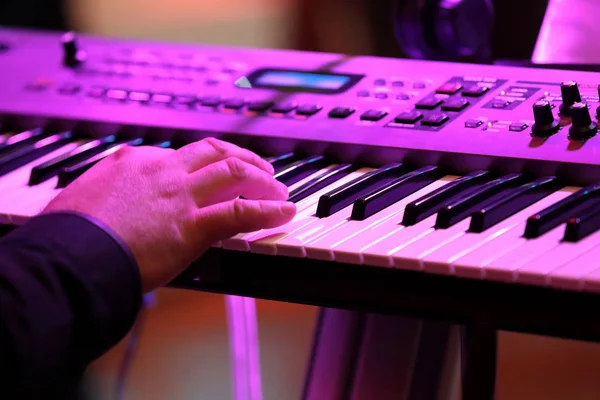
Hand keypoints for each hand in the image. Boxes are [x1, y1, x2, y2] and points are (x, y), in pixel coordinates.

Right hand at [43, 138, 295, 291]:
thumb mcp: (82, 197)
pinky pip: (241, 212)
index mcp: (134, 161)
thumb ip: (106, 189)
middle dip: (243, 158)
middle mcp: (162, 170)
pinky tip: (284, 212)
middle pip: (215, 152)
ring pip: (234, 173)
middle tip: (261, 169)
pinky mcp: (192, 225)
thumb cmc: (68, 235)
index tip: (216, 174)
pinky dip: (268, 210)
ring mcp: (180, 195)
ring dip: (262, 178)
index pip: (182, 155)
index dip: (206, 164)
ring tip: (279, 189)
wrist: (68, 256)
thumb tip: (110, 192)